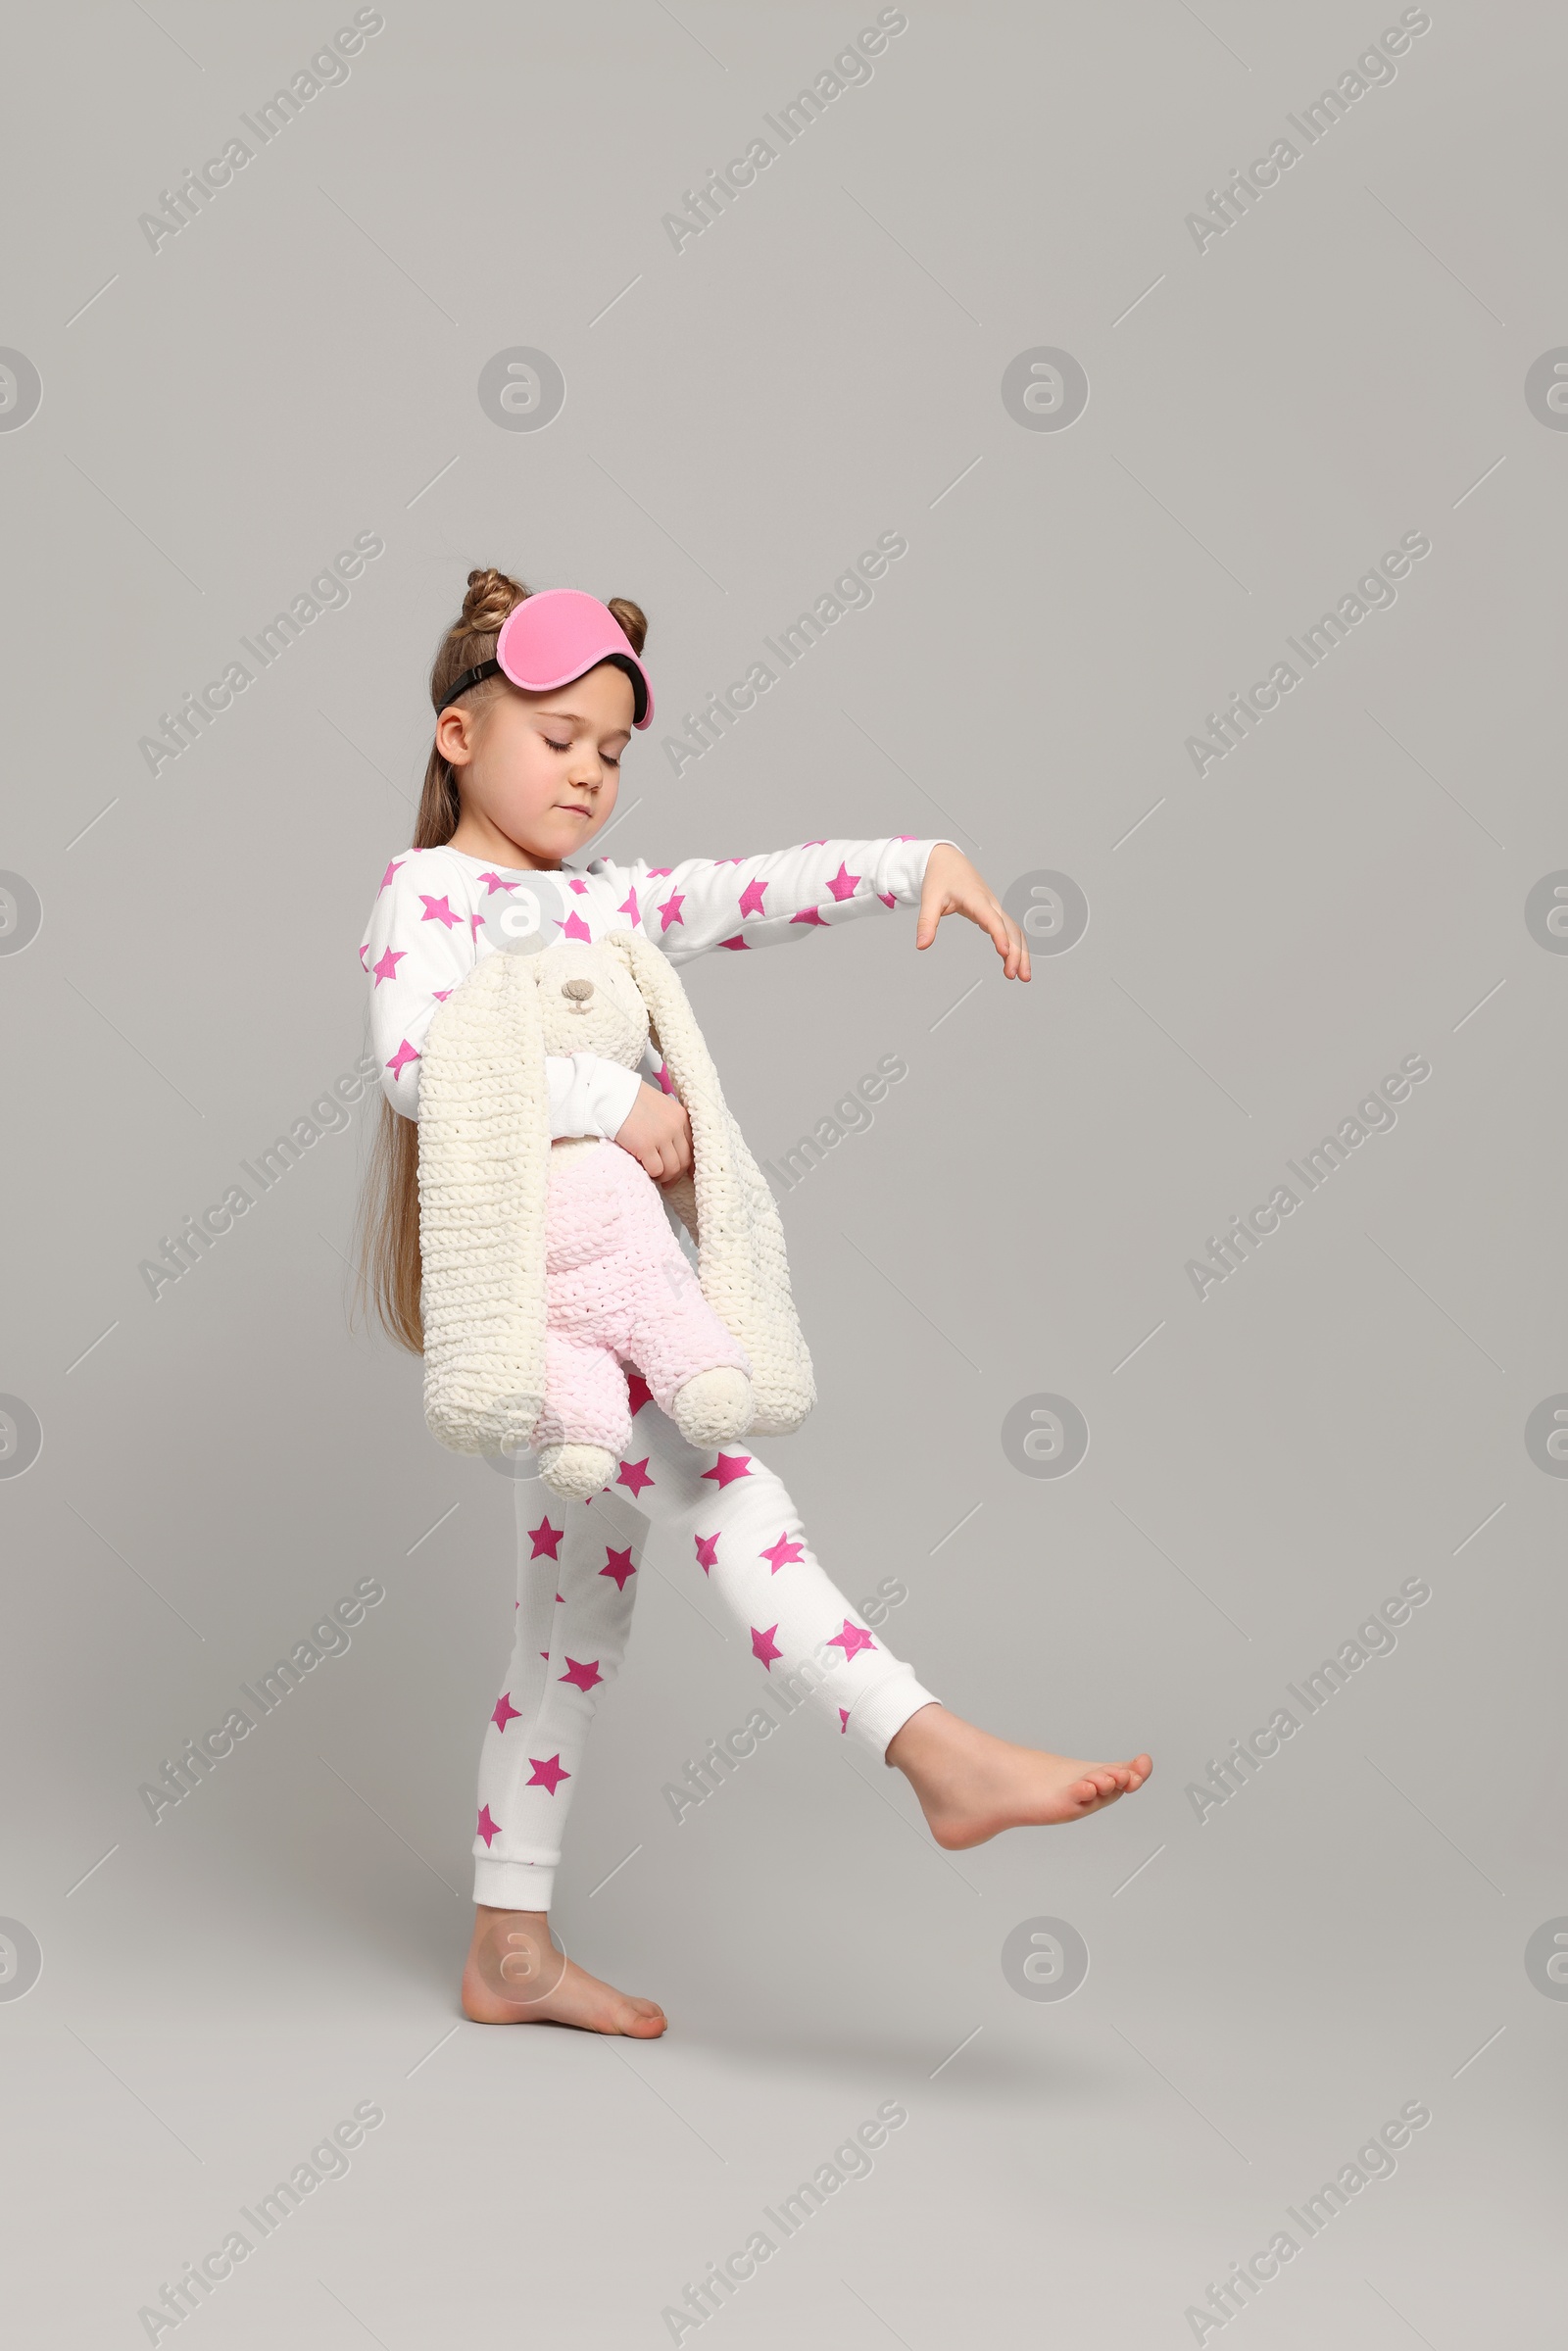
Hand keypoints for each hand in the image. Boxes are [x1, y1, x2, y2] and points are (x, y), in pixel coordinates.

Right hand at [612, 1080, 692, 1182]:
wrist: (611, 1094)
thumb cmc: (631, 1100)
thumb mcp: (659, 1107)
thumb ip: (669, 1124)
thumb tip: (672, 1148)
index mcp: (680, 1116)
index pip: (693, 1146)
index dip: (690, 1163)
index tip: (687, 1173)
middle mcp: (675, 1126)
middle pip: (685, 1160)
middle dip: (676, 1174)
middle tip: (668, 1181)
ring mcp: (661, 1136)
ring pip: (672, 1168)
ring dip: (664, 1177)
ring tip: (655, 1176)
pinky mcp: (645, 1145)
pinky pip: (656, 1169)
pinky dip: (652, 1174)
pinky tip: (645, 1171)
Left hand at [915, 844, 1029, 979]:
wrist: (948, 861)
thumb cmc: (940, 877)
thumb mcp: (929, 899)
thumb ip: (926, 923)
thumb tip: (921, 945)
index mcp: (976, 898)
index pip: (992, 919)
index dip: (999, 935)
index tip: (1005, 953)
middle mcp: (990, 904)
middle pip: (1010, 928)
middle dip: (1016, 952)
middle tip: (1013, 975)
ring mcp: (994, 908)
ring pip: (1015, 931)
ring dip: (1022, 953)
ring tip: (1023, 977)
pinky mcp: (993, 913)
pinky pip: (1009, 930)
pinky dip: (1015, 946)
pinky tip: (1012, 964)